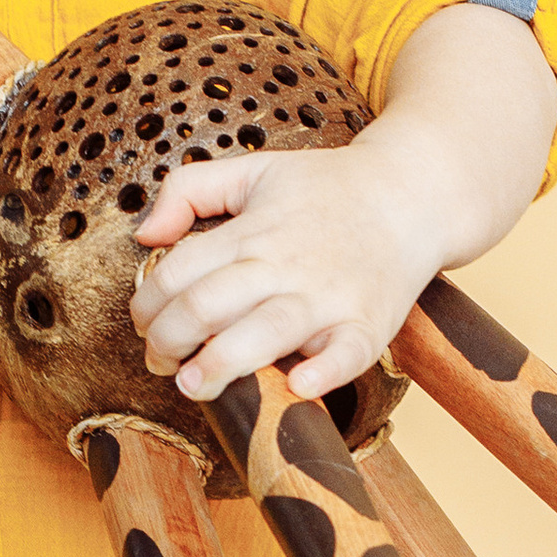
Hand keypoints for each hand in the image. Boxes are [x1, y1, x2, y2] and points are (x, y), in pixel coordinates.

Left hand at [129, 4, 556, 401]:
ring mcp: (328, 297)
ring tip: (192, 385)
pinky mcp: (369, 325)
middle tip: (160, 362)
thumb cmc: (326, 189)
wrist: (410, 196)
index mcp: (251, 231)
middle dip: (166, 342)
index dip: (146, 305)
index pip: (177, 272)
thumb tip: (145, 234)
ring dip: (218, 366)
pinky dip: (322, 375)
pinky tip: (296, 386)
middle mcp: (284, 264)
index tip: (146, 325)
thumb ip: (189, 189)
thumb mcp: (253, 170)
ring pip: (261, 334)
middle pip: (206, 307)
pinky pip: (345, 356)